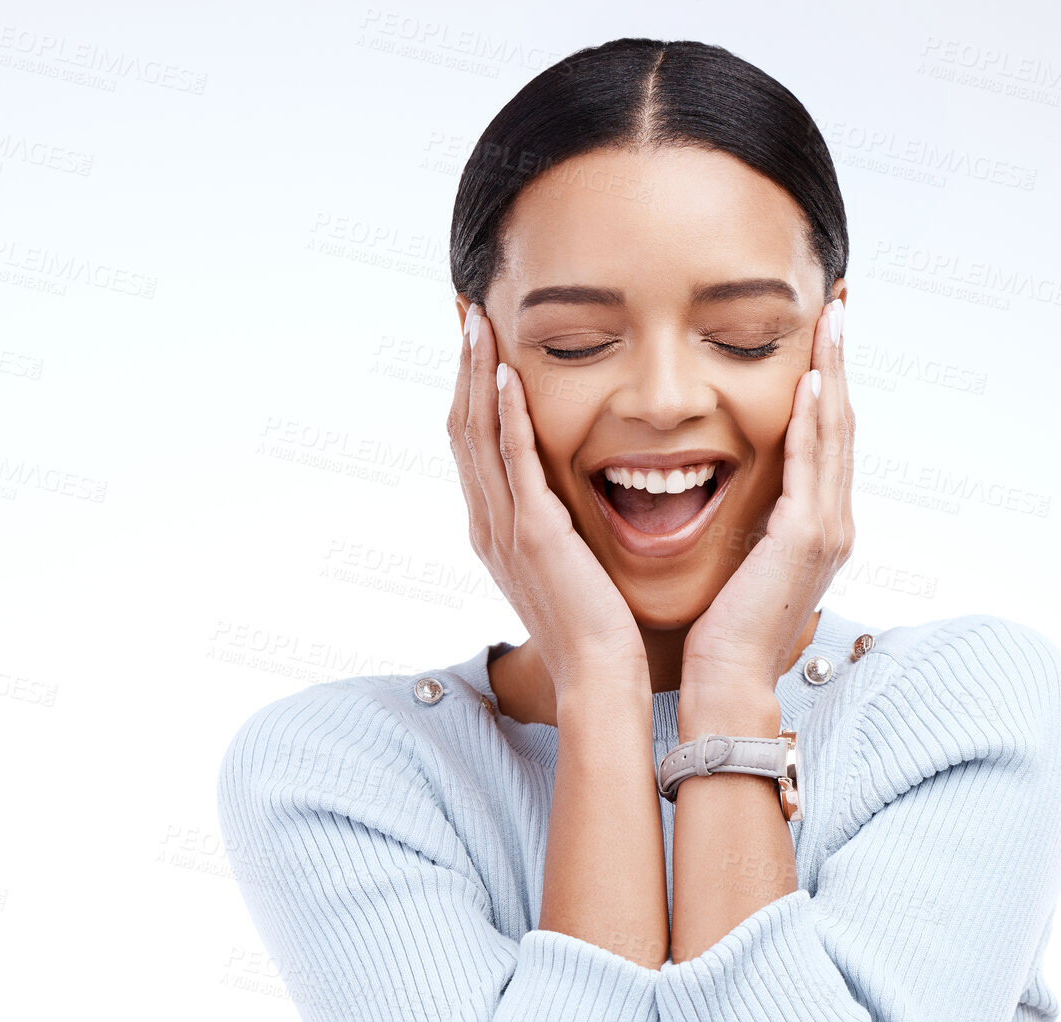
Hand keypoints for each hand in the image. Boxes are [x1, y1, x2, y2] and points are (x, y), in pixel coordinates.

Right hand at [447, 304, 648, 696]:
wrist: (599, 673)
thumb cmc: (596, 626)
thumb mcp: (568, 565)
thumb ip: (559, 527)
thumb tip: (569, 498)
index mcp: (495, 530)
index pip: (472, 444)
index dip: (469, 388)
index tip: (473, 340)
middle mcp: (488, 524)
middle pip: (463, 428)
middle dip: (462, 366)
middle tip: (465, 309)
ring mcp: (506, 529)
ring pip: (478, 435)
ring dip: (476, 374)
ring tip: (477, 320)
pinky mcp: (535, 534)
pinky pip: (514, 462)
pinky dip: (507, 415)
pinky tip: (508, 373)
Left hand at [682, 298, 854, 697]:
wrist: (728, 678)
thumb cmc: (724, 630)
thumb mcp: (743, 565)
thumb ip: (752, 528)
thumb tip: (740, 502)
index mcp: (818, 530)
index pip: (826, 442)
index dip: (828, 388)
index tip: (820, 341)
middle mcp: (834, 524)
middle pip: (841, 427)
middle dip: (839, 365)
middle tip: (835, 310)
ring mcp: (827, 530)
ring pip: (835, 435)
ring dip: (833, 375)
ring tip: (830, 324)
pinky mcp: (806, 538)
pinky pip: (812, 464)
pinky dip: (813, 420)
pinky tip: (810, 379)